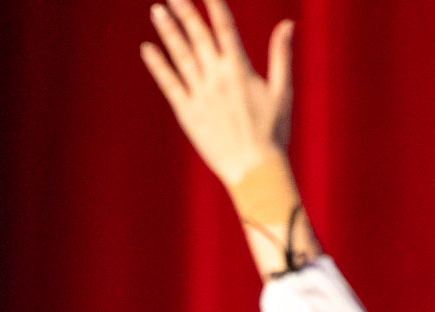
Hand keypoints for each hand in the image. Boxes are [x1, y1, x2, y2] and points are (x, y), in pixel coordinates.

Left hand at [141, 0, 292, 187]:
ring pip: (181, 56)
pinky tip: (147, 48)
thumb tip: (288, 24)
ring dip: (168, 31)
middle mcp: (218, 78)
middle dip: (185, 11)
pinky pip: (170, 84)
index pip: (225, 28)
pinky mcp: (188, 113)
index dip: (214, 5)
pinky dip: (158, 66)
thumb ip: (281, 56)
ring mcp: (201, 95)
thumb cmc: (273, 133)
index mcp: (241, 70)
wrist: (255, 172)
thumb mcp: (283, 92)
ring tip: (157, 10)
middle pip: (199, 36)